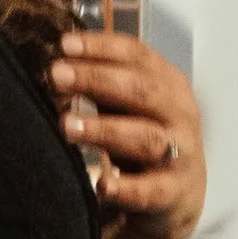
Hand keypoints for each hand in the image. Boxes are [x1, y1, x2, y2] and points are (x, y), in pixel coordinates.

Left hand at [48, 30, 207, 238]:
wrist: (178, 194)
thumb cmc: (146, 138)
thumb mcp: (128, 104)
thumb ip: (100, 83)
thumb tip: (58, 61)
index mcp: (169, 84)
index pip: (138, 55)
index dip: (102, 47)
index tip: (65, 44)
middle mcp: (179, 114)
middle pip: (142, 90)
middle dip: (98, 79)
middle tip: (57, 75)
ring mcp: (180, 153)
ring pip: (145, 137)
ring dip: (105, 129)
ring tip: (68, 126)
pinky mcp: (174, 193)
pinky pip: (150, 191)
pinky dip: (126, 189)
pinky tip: (103, 185)